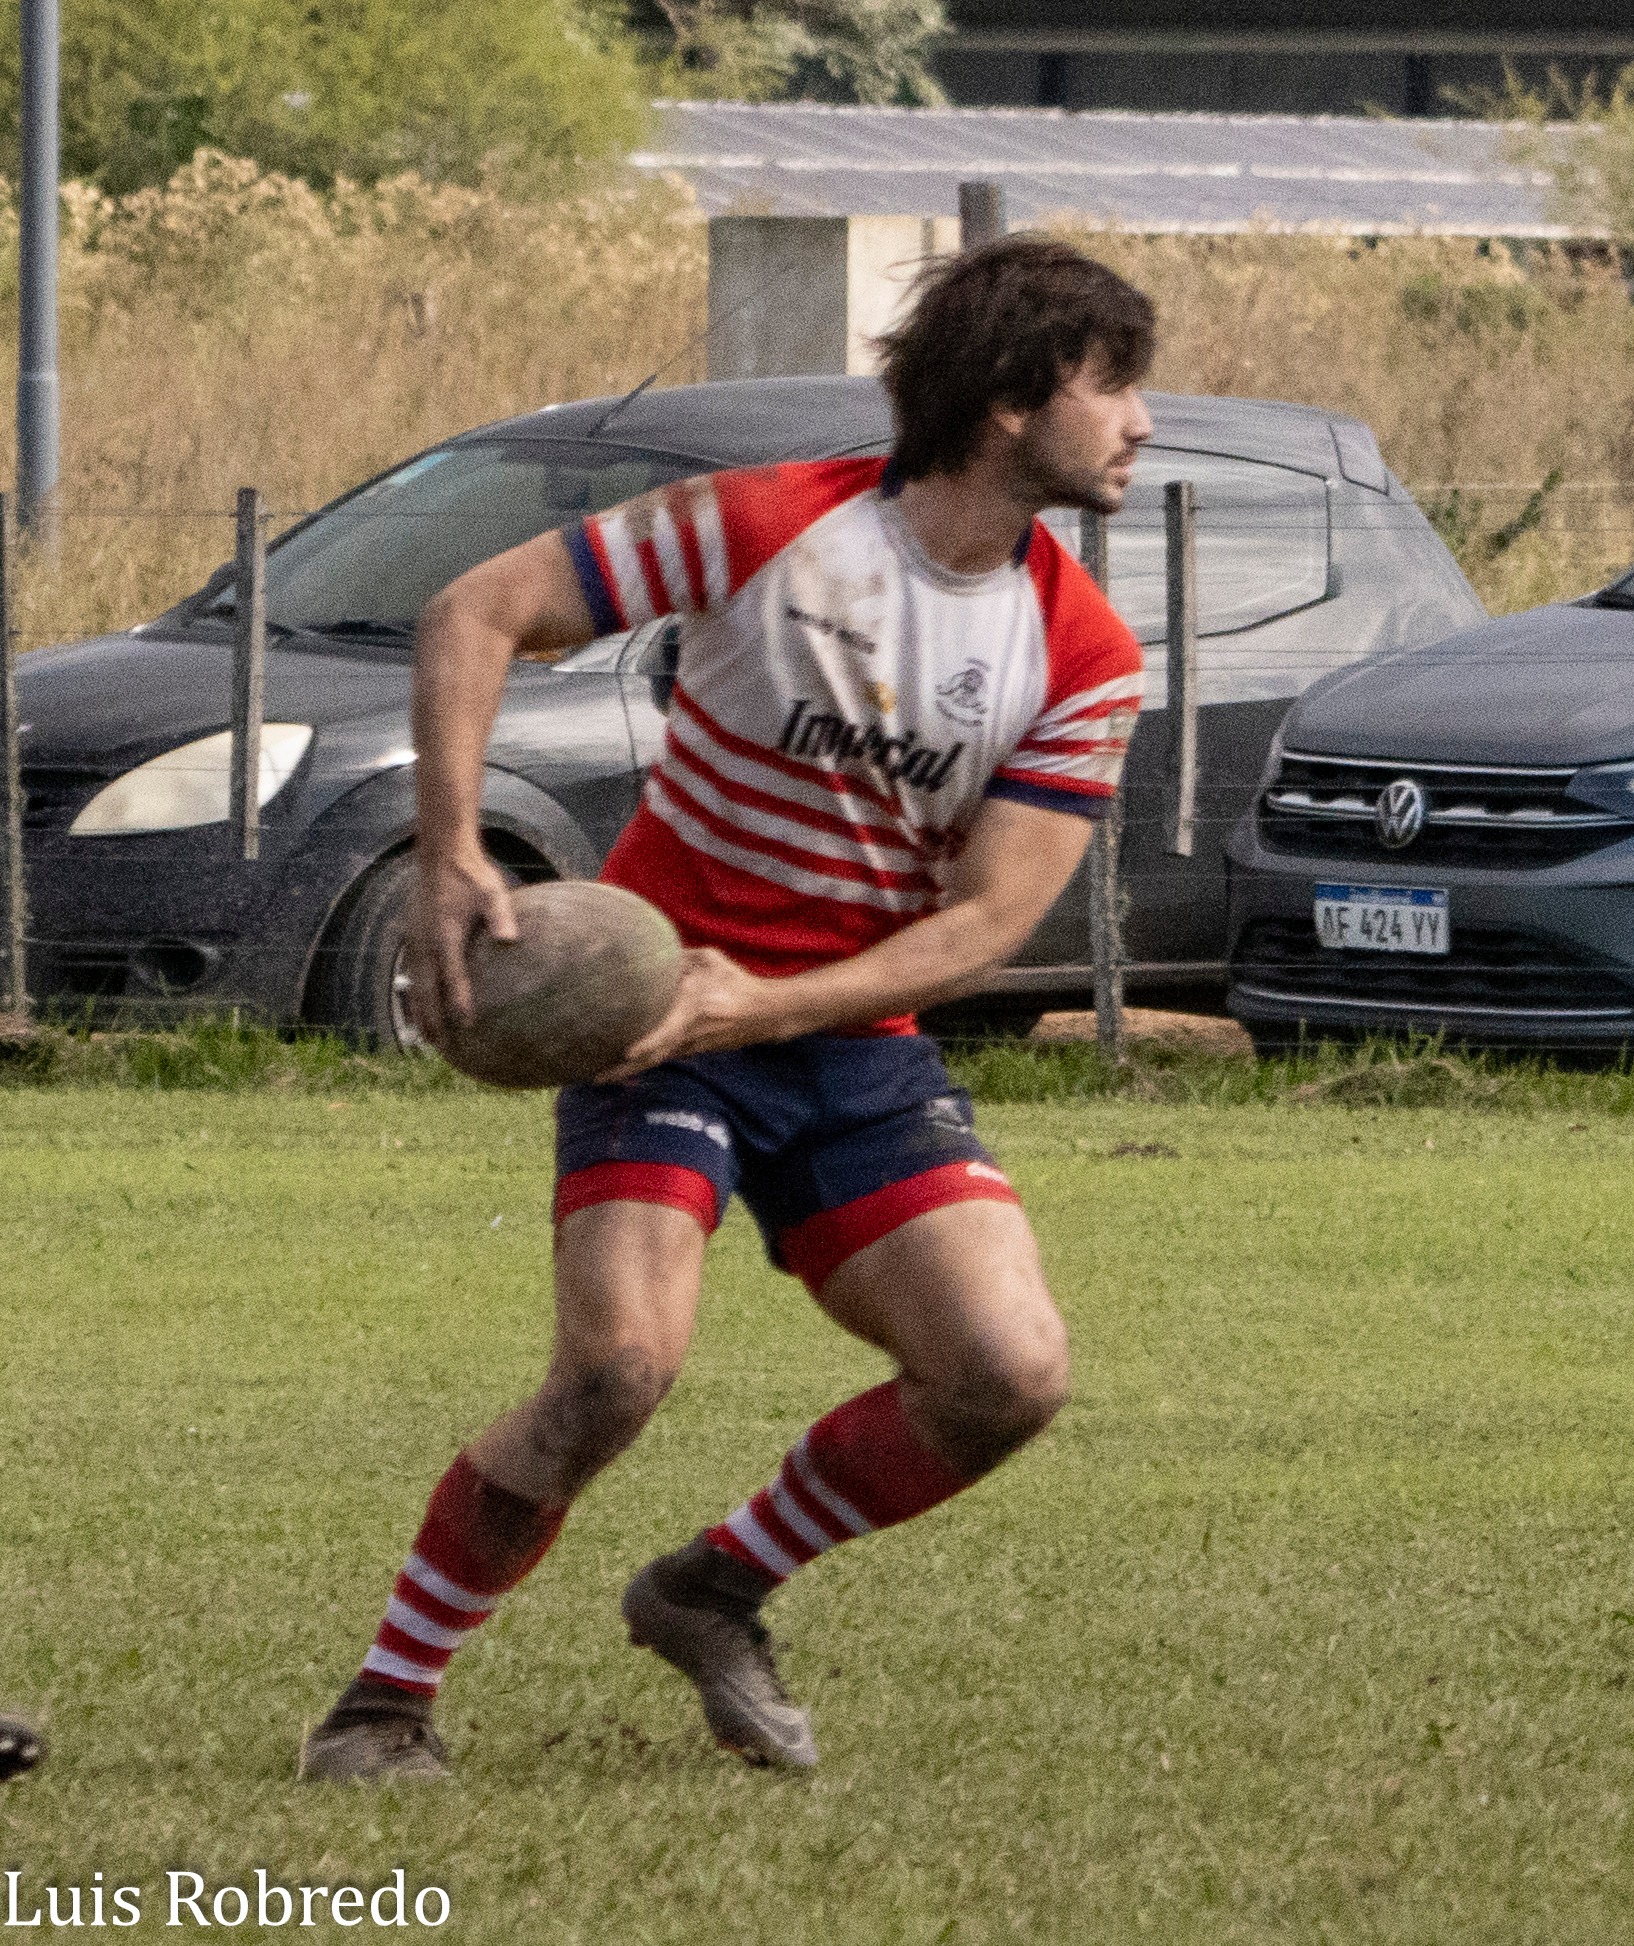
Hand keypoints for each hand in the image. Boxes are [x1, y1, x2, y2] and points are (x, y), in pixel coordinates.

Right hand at [402, 848, 518, 1045]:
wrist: (440, 853)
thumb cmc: (472, 873)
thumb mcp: (493, 890)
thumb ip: (501, 915)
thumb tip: (511, 940)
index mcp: (446, 932)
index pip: (452, 974)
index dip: (458, 1000)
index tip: (466, 1025)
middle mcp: (425, 940)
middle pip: (426, 988)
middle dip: (431, 1018)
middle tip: (440, 1046)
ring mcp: (414, 939)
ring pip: (415, 983)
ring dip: (420, 1011)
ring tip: (427, 1038)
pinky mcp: (411, 936)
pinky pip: (412, 972)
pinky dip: (416, 993)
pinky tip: (422, 1007)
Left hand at [598, 947, 803, 1078]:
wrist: (764, 1013)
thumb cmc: (736, 983)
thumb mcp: (710, 960)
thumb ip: (681, 957)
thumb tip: (651, 952)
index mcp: (695, 1008)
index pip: (669, 1030)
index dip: (649, 1042)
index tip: (628, 1051)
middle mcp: (690, 1032)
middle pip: (654, 1056)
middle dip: (624, 1069)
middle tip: (596, 1077)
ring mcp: (691, 1045)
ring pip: (656, 1061)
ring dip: (629, 1070)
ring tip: (600, 1077)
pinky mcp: (693, 1050)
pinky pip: (663, 1057)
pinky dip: (642, 1064)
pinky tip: (624, 1066)